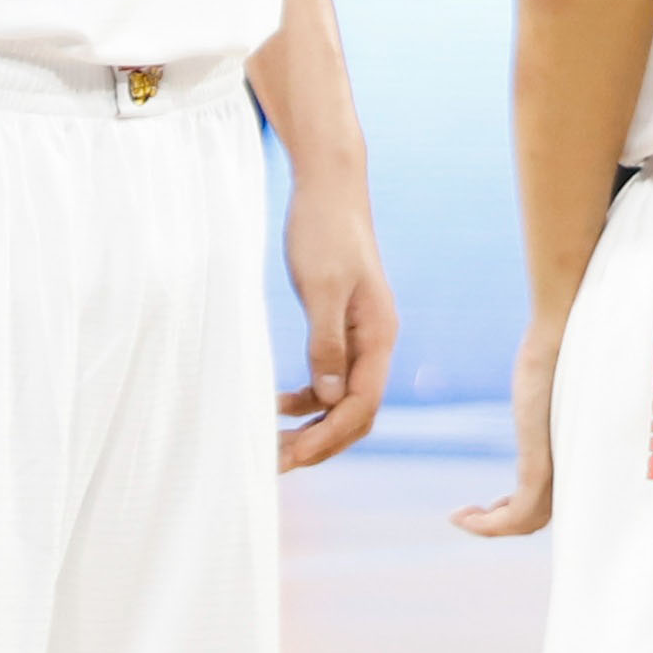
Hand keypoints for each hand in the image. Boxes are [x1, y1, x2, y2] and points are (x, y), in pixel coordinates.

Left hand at [277, 177, 398, 471]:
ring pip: (344, 400)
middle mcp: (377, 341)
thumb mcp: (321, 289)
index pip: (362, 404)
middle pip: (358, 412)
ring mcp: (362, 336)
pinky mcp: (343, 327)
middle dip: (321, 443)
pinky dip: (308, 400)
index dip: (327, 436)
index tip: (291, 457)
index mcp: (379, 335)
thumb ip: (326, 345)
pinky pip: (332, 380)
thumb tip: (328, 398)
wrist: (329, 187)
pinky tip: (278, 404)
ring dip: (312, 426)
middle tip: (277, 464)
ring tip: (273, 445)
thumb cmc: (324, 232)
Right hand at [450, 315, 564, 540]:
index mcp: (574, 450)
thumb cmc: (560, 345)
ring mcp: (559, 466)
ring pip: (528, 521)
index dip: (520, 511)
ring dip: (490, 528)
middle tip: (469, 516)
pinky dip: (489, 526)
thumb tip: (542, 377)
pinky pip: (519, 514)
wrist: (561, 329)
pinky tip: (460, 518)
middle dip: (502, 524)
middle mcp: (571, 463)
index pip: (552, 499)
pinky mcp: (542, 464)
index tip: (491, 506)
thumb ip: (544, 397)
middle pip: (540, 516)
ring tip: (461, 518)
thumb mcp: (545, 384)